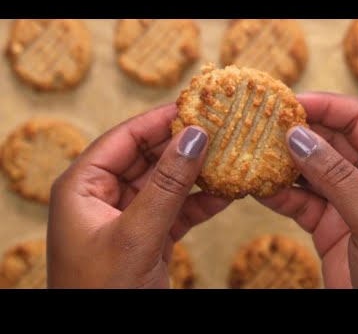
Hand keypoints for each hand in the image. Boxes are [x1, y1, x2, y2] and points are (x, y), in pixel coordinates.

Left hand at [47, 104, 230, 287]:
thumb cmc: (104, 292)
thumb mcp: (135, 235)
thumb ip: (167, 185)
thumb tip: (195, 136)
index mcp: (83, 186)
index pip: (125, 138)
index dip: (160, 120)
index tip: (198, 106)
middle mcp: (104, 196)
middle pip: (149, 157)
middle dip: (185, 146)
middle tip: (223, 130)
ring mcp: (129, 216)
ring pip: (167, 183)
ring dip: (197, 174)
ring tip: (231, 157)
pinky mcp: (149, 236)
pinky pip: (177, 208)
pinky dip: (201, 202)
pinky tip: (228, 193)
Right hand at [258, 93, 357, 288]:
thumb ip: (339, 178)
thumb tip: (298, 136)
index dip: (326, 105)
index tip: (288, 103)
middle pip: (331, 139)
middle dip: (298, 131)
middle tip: (261, 125)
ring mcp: (347, 201)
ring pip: (311, 169)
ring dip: (283, 161)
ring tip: (252, 152)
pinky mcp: (327, 224)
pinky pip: (299, 199)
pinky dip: (278, 193)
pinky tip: (258, 188)